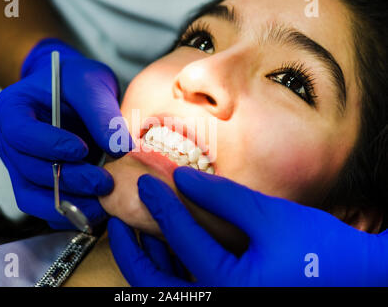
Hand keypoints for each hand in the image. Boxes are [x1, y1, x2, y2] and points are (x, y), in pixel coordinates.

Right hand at [0, 38, 132, 228]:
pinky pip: (45, 207)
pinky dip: (70, 213)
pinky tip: (97, 210)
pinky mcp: (35, 184)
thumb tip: (121, 149)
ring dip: (70, 204)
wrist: (71, 93)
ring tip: (104, 205)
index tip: (83, 149)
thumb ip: (103, 114)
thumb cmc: (76, 81)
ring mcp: (19, 166)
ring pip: (34, 198)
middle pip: (31, 170)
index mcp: (11, 110)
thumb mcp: (91, 85)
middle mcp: (8, 142)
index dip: (50, 145)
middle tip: (106, 183)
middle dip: (71, 180)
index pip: (21, 133)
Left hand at [108, 167, 387, 285]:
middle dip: (130, 252)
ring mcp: (222, 305)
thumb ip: (223, 197)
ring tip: (137, 231)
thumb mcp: (270, 217)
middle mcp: (219, 303)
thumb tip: (183, 178)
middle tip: (116, 226)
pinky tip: (167, 247)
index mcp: (230, 285)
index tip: (145, 183)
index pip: (182, 237)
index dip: (161, 204)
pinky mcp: (230, 300)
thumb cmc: (319, 250)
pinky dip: (170, 270)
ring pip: (167, 290)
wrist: (356, 278)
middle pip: (155, 284)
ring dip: (148, 261)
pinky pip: (187, 290)